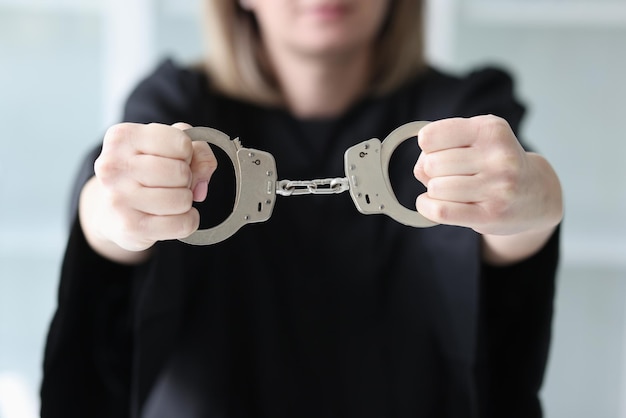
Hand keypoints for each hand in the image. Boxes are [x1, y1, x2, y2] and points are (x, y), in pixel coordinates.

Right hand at [83, 122, 216, 257]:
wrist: (110, 213)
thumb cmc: (144, 173)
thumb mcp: (171, 149)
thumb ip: (198, 152)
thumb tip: (201, 182)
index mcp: (122, 137)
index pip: (181, 143)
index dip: (188, 153)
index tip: (173, 159)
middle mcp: (113, 166)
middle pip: (181, 172)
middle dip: (187, 179)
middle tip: (172, 183)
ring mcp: (119, 198)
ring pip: (182, 200)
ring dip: (185, 201)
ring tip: (169, 199)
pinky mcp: (130, 227)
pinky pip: (182, 224)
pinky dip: (188, 221)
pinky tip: (173, 217)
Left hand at [413, 115, 561, 236]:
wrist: (535, 194)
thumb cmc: (495, 163)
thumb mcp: (476, 141)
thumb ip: (441, 147)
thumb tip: (420, 169)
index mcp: (490, 130)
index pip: (430, 136)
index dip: (427, 146)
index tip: (438, 151)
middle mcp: (499, 157)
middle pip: (431, 164)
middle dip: (430, 171)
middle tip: (448, 174)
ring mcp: (497, 188)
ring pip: (435, 188)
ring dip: (433, 191)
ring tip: (449, 189)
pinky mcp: (491, 215)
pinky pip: (441, 211)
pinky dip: (427, 207)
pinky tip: (431, 204)